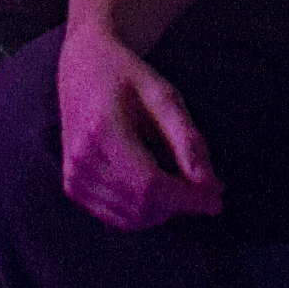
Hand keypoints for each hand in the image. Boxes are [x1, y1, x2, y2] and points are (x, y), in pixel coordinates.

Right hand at [59, 25, 222, 227]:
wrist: (82, 68)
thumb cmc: (127, 76)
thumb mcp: (164, 94)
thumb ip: (188, 139)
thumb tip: (209, 185)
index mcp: (102, 129)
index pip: (149, 185)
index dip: (186, 198)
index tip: (216, 198)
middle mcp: (81, 159)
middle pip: (141, 206)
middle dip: (180, 205)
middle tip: (207, 188)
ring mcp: (73, 176)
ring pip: (130, 219)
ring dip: (164, 211)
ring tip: (184, 185)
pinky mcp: (72, 186)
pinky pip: (115, 217)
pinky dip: (143, 212)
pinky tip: (159, 189)